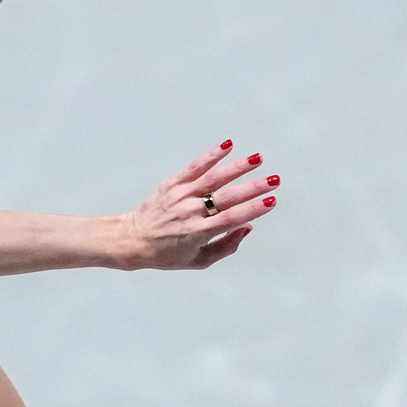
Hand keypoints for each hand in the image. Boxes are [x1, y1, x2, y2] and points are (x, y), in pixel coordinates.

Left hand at [120, 141, 277, 269]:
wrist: (132, 240)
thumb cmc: (168, 255)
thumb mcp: (198, 261)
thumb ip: (226, 246)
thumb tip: (248, 226)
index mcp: (198, 233)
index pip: (230, 219)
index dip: (252, 210)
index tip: (271, 201)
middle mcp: (190, 212)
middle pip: (226, 197)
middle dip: (253, 188)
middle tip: (274, 180)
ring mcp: (180, 196)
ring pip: (213, 178)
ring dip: (237, 167)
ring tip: (258, 158)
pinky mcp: (171, 184)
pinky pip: (194, 167)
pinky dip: (211, 156)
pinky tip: (227, 145)